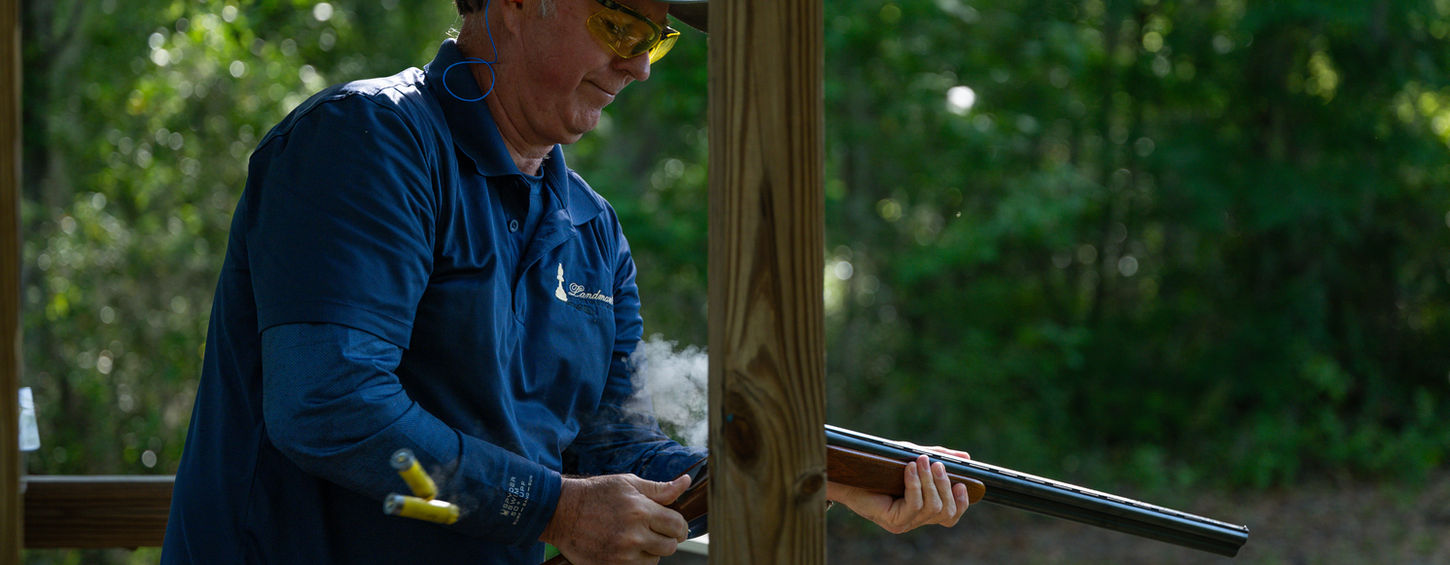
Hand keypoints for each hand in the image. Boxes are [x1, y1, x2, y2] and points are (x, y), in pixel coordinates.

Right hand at [540, 473, 690, 564]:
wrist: (561, 512)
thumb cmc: (596, 494)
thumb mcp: (628, 483)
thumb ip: (659, 488)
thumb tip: (686, 482)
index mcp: (641, 510)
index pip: (677, 525)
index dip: (679, 526)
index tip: (673, 525)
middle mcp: (634, 534)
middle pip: (670, 546)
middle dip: (667, 538)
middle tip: (654, 531)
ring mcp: (622, 554)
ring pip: (655, 560)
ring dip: (651, 550)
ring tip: (635, 537)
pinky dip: (637, 561)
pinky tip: (626, 548)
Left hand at [827, 454, 970, 533]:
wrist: (849, 475)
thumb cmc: (880, 466)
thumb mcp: (913, 456)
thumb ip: (938, 456)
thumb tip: (965, 457)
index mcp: (923, 509)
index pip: (950, 516)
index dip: (962, 503)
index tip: (962, 483)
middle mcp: (916, 520)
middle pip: (946, 512)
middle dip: (944, 486)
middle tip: (937, 465)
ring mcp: (905, 523)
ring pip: (932, 508)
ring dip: (930, 482)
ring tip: (922, 462)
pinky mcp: (893, 521)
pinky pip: (914, 505)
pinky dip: (915, 484)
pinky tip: (909, 469)